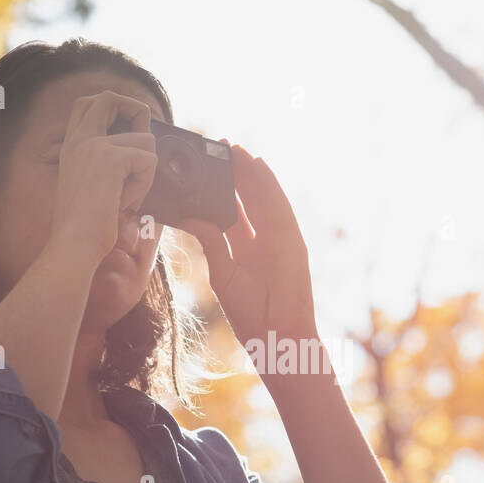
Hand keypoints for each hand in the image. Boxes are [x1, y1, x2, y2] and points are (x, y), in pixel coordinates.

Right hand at [47, 90, 157, 269]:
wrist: (74, 243)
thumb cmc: (85, 224)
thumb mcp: (91, 184)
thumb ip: (106, 163)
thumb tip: (140, 150)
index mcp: (73, 144)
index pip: (88, 103)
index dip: (115, 106)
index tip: (128, 129)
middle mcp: (80, 139)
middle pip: (111, 98)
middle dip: (136, 116)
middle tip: (138, 152)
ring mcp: (94, 145)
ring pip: (145, 139)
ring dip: (145, 172)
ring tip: (127, 195)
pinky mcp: (111, 159)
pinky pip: (149, 160)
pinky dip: (145, 185)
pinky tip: (126, 202)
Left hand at [182, 142, 318, 353]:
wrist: (277, 335)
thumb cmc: (250, 314)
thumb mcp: (222, 274)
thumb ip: (211, 242)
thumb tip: (192, 215)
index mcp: (243, 249)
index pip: (229, 211)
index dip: (219, 189)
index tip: (204, 168)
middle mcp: (261, 239)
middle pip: (246, 198)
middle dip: (234, 173)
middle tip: (218, 147)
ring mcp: (278, 237)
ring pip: (262, 196)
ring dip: (250, 172)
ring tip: (234, 148)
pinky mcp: (291, 238)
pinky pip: (278, 205)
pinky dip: (269, 184)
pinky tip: (259, 164)